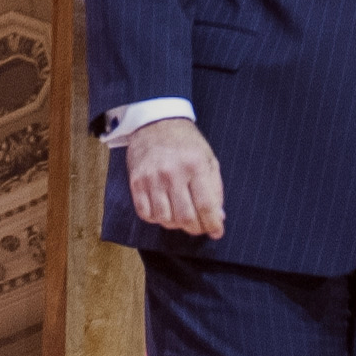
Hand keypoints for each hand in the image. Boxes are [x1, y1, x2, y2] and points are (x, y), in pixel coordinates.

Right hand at [124, 119, 224, 237]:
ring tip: (182, 218)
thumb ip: (215, 188)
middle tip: (200, 228)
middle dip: (196, 228)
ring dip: (176, 225)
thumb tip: (219, 216)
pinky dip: (157, 219)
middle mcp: (172, 173)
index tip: (217, 232)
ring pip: (165, 219)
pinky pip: (146, 214)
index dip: (213, 224)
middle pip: (185, 217)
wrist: (155, 123)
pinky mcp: (136, 182)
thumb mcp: (208, 158)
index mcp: (195, 166)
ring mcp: (152, 179)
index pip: (206, 205)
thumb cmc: (186, 142)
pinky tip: (165, 212)